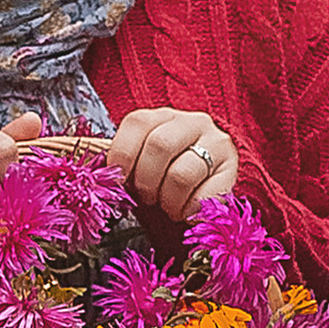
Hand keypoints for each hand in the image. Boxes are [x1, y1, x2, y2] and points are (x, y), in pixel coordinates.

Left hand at [111, 106, 237, 222]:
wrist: (211, 181)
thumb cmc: (167, 173)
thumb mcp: (145, 160)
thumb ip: (124, 161)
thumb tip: (96, 175)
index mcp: (162, 116)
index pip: (138, 123)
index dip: (122, 154)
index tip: (120, 180)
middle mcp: (192, 122)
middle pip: (159, 146)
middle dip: (146, 181)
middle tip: (147, 199)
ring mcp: (216, 143)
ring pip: (181, 174)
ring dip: (168, 201)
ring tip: (169, 207)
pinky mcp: (232, 169)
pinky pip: (205, 195)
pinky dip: (190, 210)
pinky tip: (188, 211)